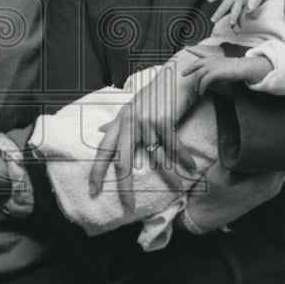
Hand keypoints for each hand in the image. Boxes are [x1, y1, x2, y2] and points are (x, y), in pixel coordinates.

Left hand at [88, 65, 197, 212]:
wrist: (176, 76)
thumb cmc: (154, 94)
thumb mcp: (131, 108)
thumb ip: (116, 122)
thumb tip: (100, 131)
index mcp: (120, 121)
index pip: (103, 150)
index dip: (96, 171)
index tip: (93, 191)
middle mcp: (129, 122)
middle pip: (122, 162)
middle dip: (124, 187)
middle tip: (128, 207)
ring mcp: (146, 122)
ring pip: (155, 158)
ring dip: (169, 177)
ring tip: (176, 191)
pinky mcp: (163, 121)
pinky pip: (173, 147)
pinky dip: (184, 160)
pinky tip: (192, 169)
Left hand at [181, 53, 272, 92]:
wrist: (242, 68)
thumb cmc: (234, 69)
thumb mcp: (222, 67)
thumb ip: (214, 69)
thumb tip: (207, 77)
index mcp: (213, 57)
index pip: (201, 53)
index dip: (193, 50)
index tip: (186, 47)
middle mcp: (210, 60)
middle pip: (196, 64)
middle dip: (188, 69)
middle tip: (183, 74)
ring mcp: (211, 65)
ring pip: (199, 75)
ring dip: (197, 84)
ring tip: (198, 90)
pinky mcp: (213, 72)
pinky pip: (204, 81)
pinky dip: (202, 87)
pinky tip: (202, 91)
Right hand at [205, 0, 251, 26]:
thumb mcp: (242, 6)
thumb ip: (239, 18)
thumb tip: (237, 31)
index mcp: (238, 3)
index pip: (236, 11)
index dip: (234, 18)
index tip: (231, 25)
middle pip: (225, 5)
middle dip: (219, 13)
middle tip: (213, 20)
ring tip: (209, 0)